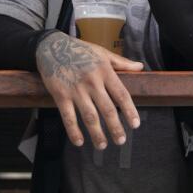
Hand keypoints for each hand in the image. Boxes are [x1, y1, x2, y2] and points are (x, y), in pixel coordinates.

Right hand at [35, 31, 142, 148]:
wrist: (52, 46)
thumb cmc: (80, 50)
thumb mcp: (102, 53)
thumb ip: (121, 62)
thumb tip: (140, 67)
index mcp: (104, 71)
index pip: (121, 94)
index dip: (129, 111)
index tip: (135, 125)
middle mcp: (92, 81)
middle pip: (107, 109)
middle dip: (115, 127)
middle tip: (121, 141)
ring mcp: (76, 89)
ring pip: (89, 116)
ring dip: (97, 134)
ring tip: (102, 145)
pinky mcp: (60, 95)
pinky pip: (68, 117)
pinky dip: (74, 131)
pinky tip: (79, 142)